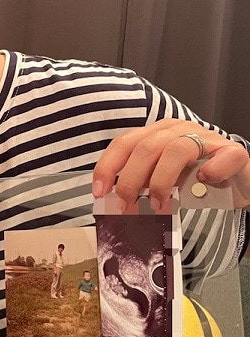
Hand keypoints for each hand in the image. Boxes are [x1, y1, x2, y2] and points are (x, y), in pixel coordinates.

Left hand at [93, 119, 249, 207]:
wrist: (239, 181)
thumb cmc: (197, 182)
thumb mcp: (162, 181)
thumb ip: (142, 185)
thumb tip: (115, 205)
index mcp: (156, 134)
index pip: (124, 143)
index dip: (108, 166)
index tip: (100, 192)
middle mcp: (178, 130)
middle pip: (145, 148)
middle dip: (130, 180)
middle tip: (126, 206)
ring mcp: (206, 138)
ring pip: (176, 150)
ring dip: (162, 181)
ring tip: (159, 206)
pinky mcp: (233, 152)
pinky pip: (221, 157)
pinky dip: (210, 171)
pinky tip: (202, 182)